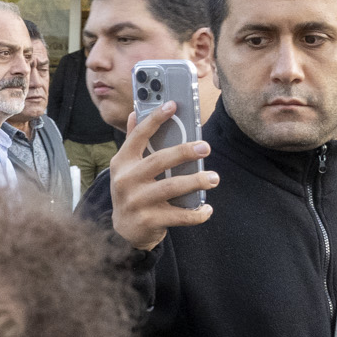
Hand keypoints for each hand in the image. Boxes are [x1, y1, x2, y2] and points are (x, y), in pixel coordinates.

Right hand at [106, 102, 219, 251]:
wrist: (123, 231)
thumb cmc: (131, 192)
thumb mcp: (126, 168)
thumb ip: (133, 142)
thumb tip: (133, 113)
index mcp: (122, 162)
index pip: (138, 136)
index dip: (155, 119)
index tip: (173, 105)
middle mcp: (126, 180)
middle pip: (159, 160)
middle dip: (184, 152)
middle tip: (206, 147)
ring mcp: (136, 201)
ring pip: (171, 187)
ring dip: (196, 181)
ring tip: (213, 178)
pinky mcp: (148, 220)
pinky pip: (179, 215)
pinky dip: (196, 213)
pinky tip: (206, 209)